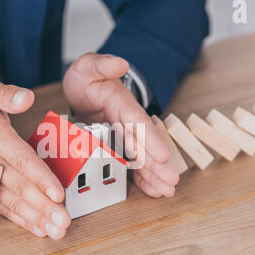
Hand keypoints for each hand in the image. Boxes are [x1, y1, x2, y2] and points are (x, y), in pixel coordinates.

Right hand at [0, 80, 70, 238]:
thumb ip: (6, 94)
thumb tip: (27, 97)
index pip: (20, 160)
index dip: (40, 177)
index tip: (57, 193)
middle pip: (19, 187)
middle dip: (42, 206)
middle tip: (62, 221)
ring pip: (12, 202)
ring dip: (35, 218)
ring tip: (56, 230)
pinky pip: (3, 209)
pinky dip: (21, 221)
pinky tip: (39, 229)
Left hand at [63, 53, 178, 197]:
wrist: (82, 88)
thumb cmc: (86, 79)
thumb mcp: (87, 66)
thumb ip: (101, 65)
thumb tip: (120, 63)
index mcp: (120, 103)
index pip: (138, 121)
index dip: (150, 139)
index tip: (162, 155)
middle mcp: (126, 121)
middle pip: (143, 144)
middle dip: (157, 164)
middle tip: (171, 181)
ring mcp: (122, 136)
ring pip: (139, 157)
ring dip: (153, 174)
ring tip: (167, 191)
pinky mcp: (116, 146)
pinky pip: (130, 163)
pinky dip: (140, 177)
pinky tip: (153, 190)